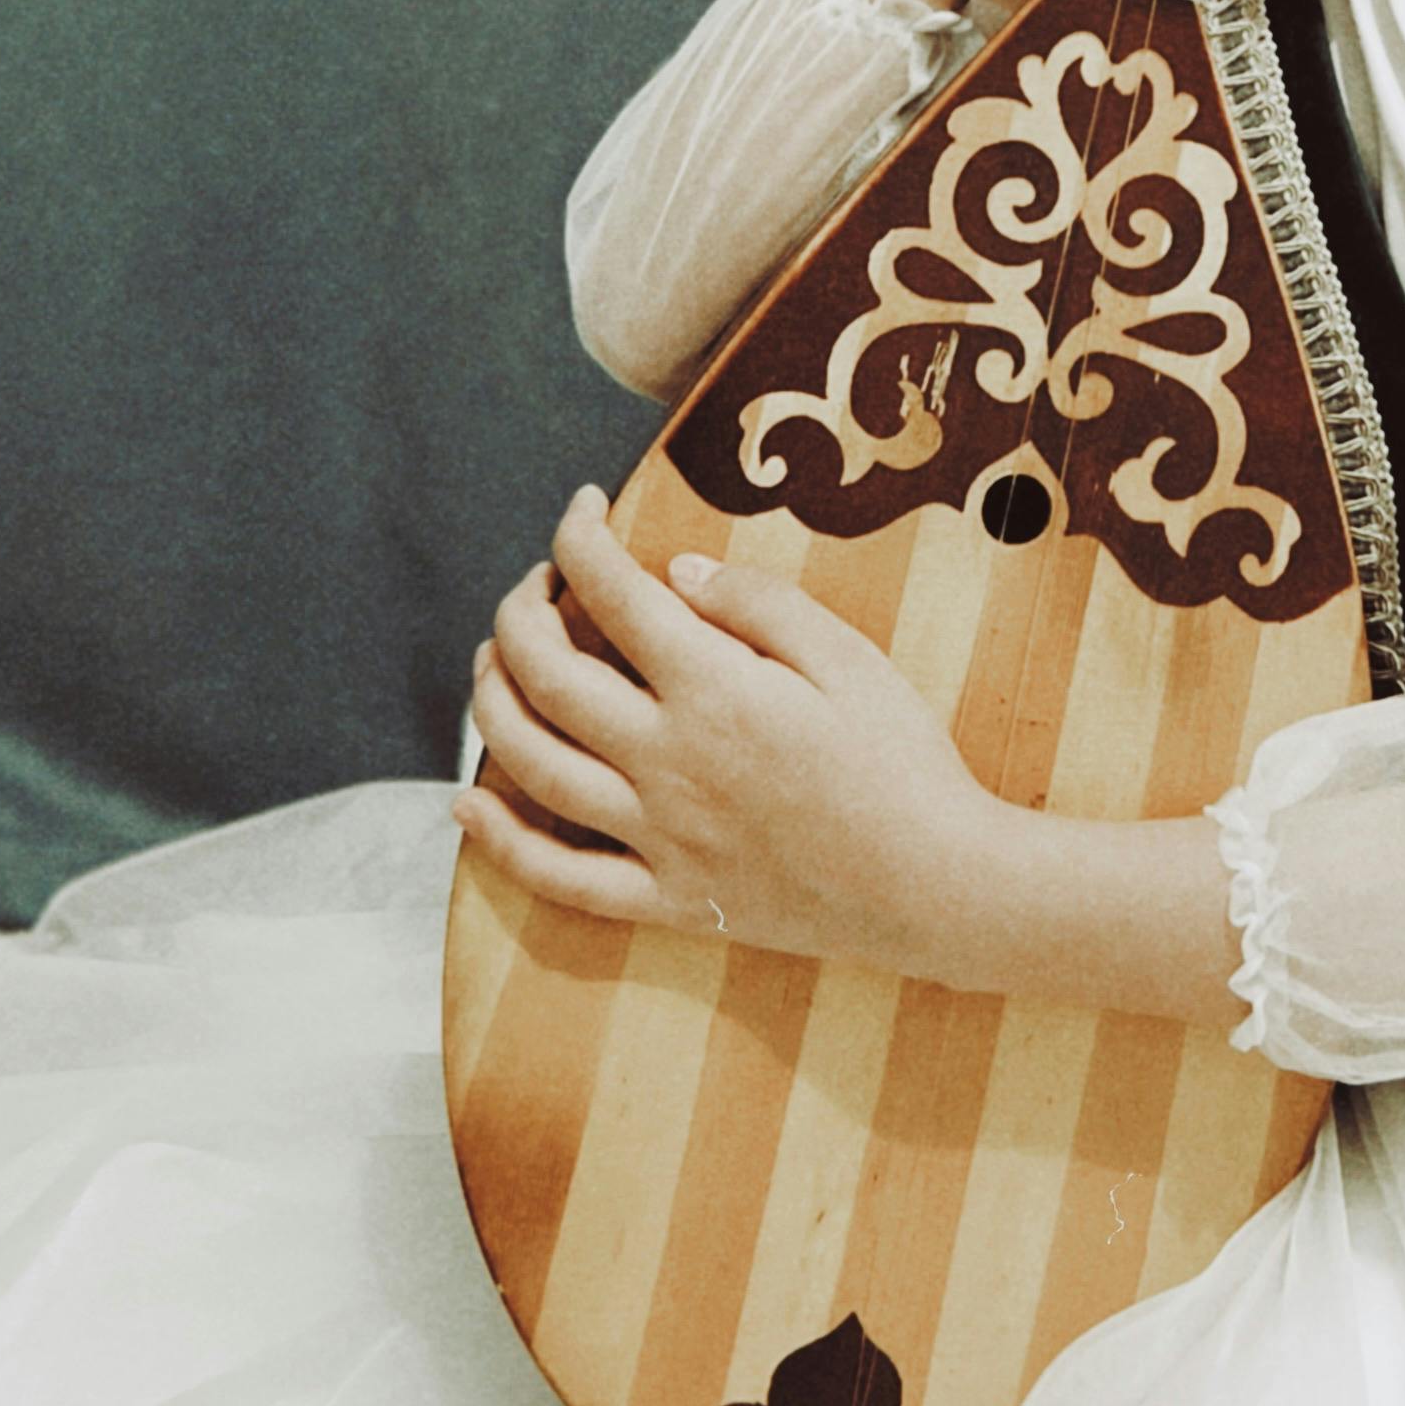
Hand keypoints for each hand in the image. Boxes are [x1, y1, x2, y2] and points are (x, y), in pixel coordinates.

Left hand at [453, 488, 1001, 964]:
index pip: (611, 594)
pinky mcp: (666, 899)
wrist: (936, 884)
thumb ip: (756, 606)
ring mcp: (658, 837)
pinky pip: (560, 878)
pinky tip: (468, 806)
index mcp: (713, 689)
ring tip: (491, 663)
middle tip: (532, 583)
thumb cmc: (903, 761)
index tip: (581, 506)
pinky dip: (500, 844)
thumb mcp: (848, 657)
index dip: (579, 538)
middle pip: (547, 676)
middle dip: (519, 612)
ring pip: (533, 767)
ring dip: (492, 705)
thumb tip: (669, 573)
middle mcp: (666, 761)